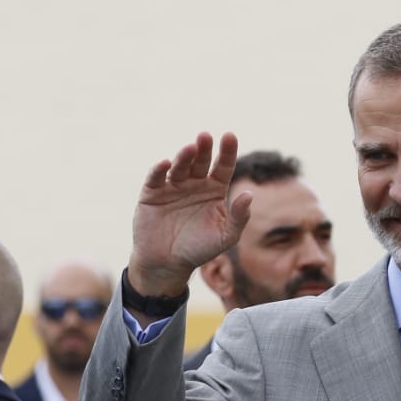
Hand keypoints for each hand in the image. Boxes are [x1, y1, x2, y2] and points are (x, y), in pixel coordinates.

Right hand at [128, 132, 253, 295]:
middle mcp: (194, 184)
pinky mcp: (152, 193)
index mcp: (214, 190)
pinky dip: (159, 170)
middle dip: (204, 148)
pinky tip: (165, 164)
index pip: (223, 166)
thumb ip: (239, 217)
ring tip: (190, 148)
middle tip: (206, 136)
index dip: (227, 151)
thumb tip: (249, 194)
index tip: (230, 136)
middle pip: (201, 161)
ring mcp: (172, 186)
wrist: (167, 264)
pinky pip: (156, 178)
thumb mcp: (225, 237)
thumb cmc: (199, 249)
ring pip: (179, 166)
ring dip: (184, 156)